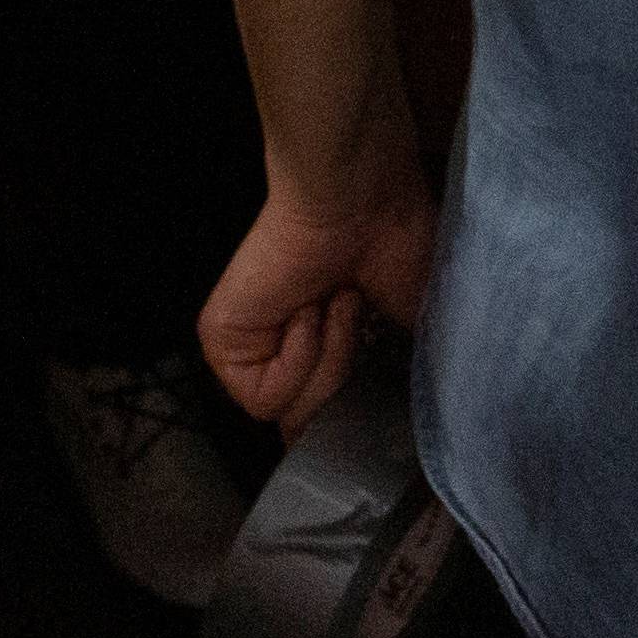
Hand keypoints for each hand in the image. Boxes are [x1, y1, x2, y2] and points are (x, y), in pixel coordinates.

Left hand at [198, 170, 437, 437]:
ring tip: (338, 301)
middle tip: (362, 323)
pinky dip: (298, 358)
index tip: (381, 396)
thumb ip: (399, 389)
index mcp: (330, 348)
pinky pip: (262, 397)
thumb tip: (392, 437)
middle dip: (348, 382)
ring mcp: (252, 348)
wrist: (362, 201)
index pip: (325, 424)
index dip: (352, 427)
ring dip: (330, 361)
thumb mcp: (415, 333)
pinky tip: (307, 306)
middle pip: (311, 428)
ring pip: (291, 415)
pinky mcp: (221, 341)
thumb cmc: (399, 244)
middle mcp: (287, 351)